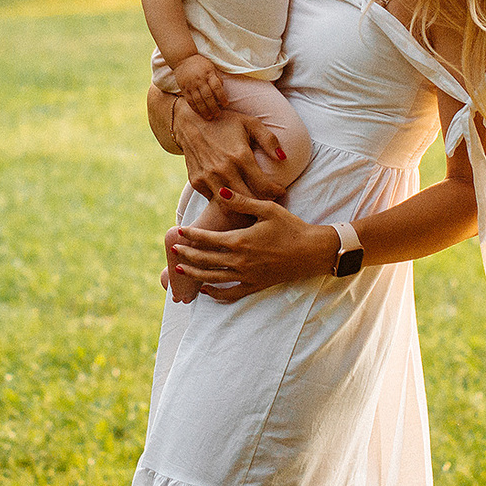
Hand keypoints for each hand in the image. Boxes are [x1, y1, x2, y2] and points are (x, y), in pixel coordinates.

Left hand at [164, 198, 339, 303]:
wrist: (312, 251)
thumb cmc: (291, 227)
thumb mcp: (267, 209)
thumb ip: (241, 201)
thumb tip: (220, 191)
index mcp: (240, 241)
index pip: (207, 239)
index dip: (191, 235)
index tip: (179, 231)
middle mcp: (240, 261)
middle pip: (205, 259)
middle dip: (187, 253)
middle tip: (173, 249)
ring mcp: (247, 276)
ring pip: (213, 277)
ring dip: (195, 273)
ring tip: (180, 268)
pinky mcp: (255, 285)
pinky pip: (230, 293)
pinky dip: (215, 293)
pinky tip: (205, 289)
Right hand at [170, 96, 284, 205]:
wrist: (189, 121)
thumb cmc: (224, 121)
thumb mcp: (249, 123)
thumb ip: (269, 140)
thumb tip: (283, 158)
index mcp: (240, 156)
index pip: (264, 187)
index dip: (276, 192)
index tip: (280, 191)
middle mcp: (224, 170)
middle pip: (249, 200)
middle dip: (262, 203)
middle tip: (269, 200)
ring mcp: (208, 177)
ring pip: (230, 206)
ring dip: (243, 207)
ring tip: (252, 203)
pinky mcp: (197, 182)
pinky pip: (214, 200)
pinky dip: (225, 201)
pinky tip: (233, 196)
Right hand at [172, 54, 230, 120]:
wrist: (183, 59)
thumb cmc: (200, 64)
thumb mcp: (211, 67)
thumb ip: (217, 78)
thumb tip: (222, 91)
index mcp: (208, 74)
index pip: (217, 87)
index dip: (222, 97)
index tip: (226, 104)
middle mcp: (199, 80)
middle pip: (208, 96)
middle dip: (214, 107)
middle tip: (218, 114)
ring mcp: (191, 85)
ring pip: (198, 101)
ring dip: (205, 111)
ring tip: (210, 117)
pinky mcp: (184, 89)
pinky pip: (190, 101)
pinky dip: (195, 108)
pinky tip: (200, 113)